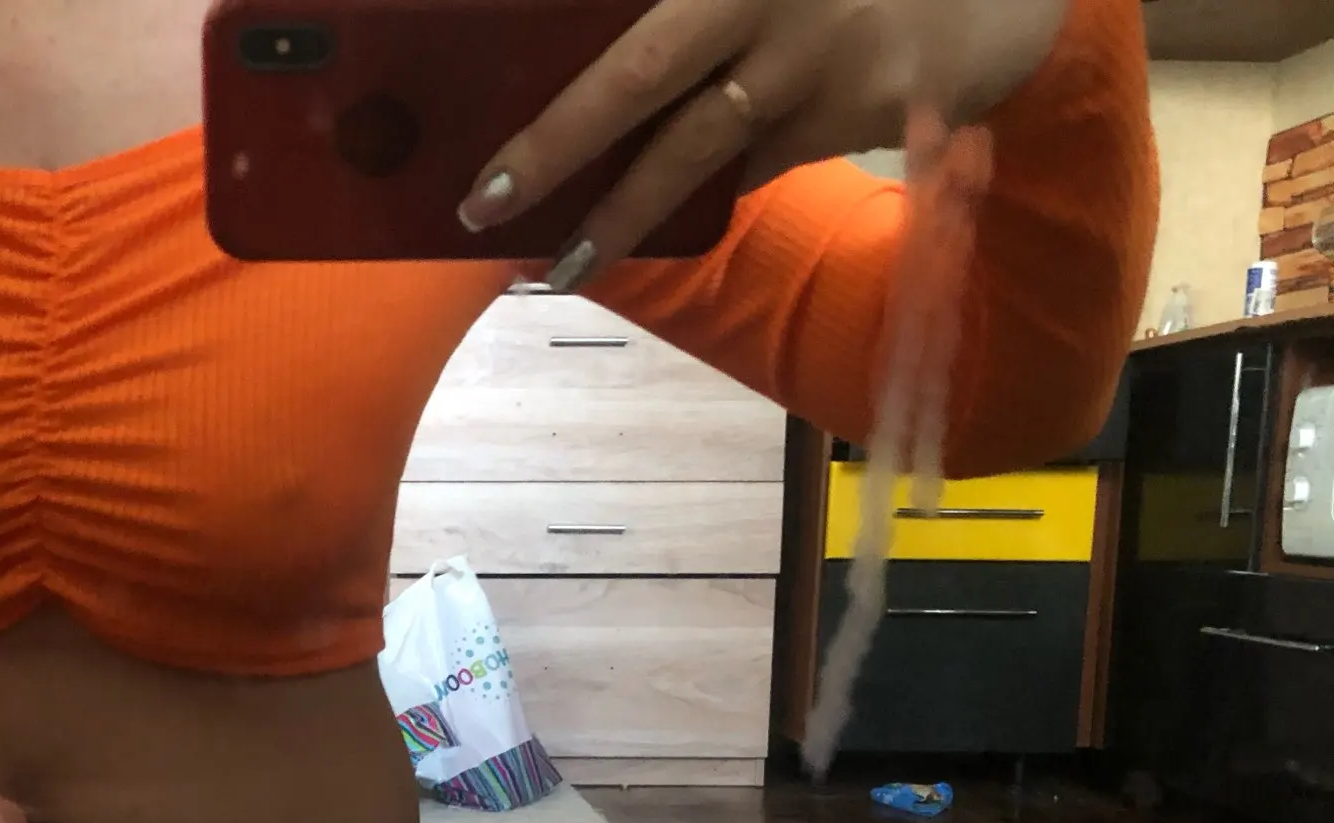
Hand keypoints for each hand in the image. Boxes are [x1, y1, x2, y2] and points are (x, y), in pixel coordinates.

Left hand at [456, 0, 1068, 290]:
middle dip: (559, 152)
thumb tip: (609, 54)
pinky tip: (664, 216)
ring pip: (704, 152)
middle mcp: (779, 8)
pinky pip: (768, 162)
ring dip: (629, 213)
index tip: (491, 171)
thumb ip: (698, 16)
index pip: (634, 47)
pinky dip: (714, 191)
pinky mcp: (872, 111)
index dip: (558, 112)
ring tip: (567, 261)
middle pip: (646, 86)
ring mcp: (827, 63)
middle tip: (486, 208)